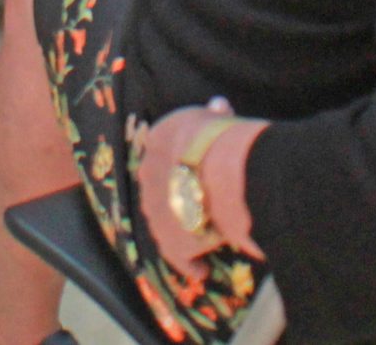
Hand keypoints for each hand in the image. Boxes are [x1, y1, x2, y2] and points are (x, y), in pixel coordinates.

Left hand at [137, 102, 263, 281]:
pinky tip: (201, 270)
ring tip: (200, 237)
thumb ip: (215, 115)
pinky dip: (189, 265)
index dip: (178, 161)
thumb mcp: (220, 119)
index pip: (161, 149)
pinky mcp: (170, 241)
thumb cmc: (227, 139)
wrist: (227, 172)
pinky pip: (177, 257)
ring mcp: (155, 210)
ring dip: (179, 229)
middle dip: (175, 196)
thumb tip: (217, 105)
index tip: (192, 170)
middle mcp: (148, 173)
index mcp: (158, 138)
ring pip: (164, 221)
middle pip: (159, 187)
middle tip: (197, 204)